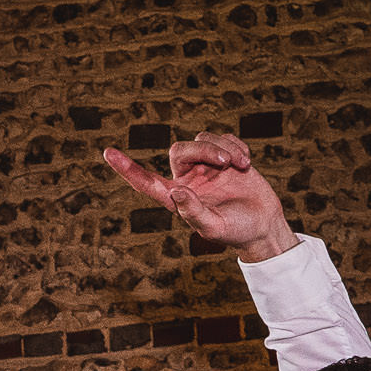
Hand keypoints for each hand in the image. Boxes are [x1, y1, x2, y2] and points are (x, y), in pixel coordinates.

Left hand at [102, 132, 295, 262]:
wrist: (263, 224)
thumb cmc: (236, 231)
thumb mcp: (213, 227)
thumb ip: (193, 212)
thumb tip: (176, 191)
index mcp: (176, 198)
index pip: (145, 181)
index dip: (127, 168)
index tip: (107, 152)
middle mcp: (187, 179)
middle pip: (180, 150)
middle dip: (203, 150)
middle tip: (226, 162)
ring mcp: (206, 167)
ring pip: (202, 139)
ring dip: (223, 148)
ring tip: (241, 165)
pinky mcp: (226, 157)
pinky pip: (223, 138)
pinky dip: (236, 146)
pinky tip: (246, 163)